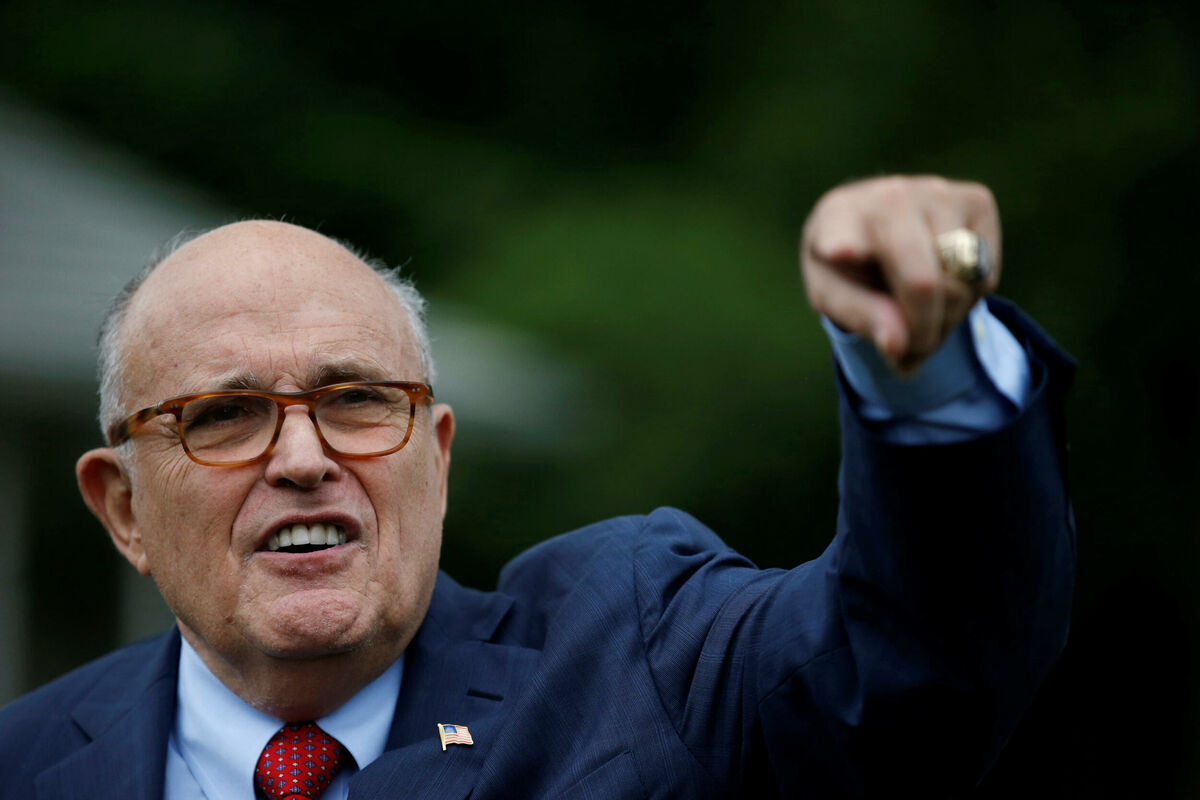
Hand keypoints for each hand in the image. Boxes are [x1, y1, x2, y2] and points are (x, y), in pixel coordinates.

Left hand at [800, 175, 1001, 371]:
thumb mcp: (834, 297)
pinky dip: (970, 295)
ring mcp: (937, 192)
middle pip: (922, 282)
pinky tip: (944, 280)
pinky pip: (985, 274)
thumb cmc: (846, 268)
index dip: (846, 246)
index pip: (845, 235)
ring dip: (947, 316)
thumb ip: (861, 318)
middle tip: (908, 350)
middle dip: (922, 331)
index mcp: (838, 218)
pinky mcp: (976, 199)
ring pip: (962, 283)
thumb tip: (898, 344)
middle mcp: (889, 196)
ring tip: (919, 309)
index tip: (839, 252)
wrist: (873, 225)